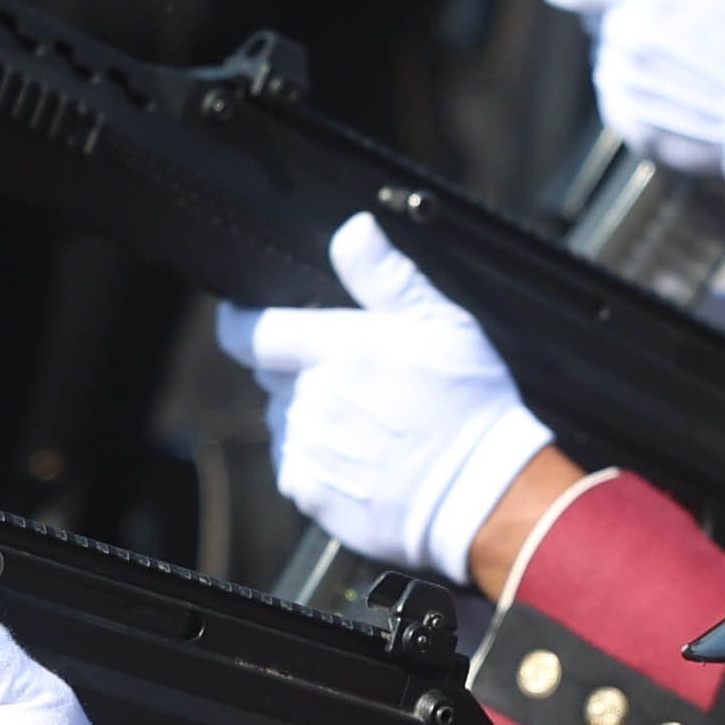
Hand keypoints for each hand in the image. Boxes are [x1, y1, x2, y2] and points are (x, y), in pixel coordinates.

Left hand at [215, 213, 559, 580]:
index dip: (241, 322)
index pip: (245, 331)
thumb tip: (351, 230)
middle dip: (297, 366)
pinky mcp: (311, 493)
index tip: (254, 321)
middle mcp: (307, 399)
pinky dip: (317, 456)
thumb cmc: (470, 404)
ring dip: (309, 412)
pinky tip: (363, 454)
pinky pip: (294, 464)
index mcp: (331, 350)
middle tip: (353, 373)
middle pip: (269, 374)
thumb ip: (386, 276)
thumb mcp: (442, 323)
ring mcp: (306, 449)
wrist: (482, 494)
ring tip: (367, 418)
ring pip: (284, 419)